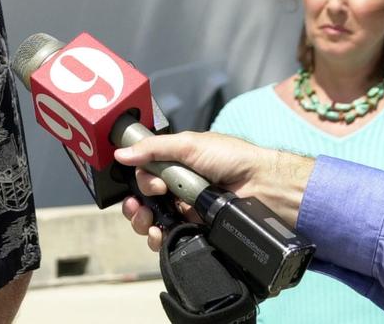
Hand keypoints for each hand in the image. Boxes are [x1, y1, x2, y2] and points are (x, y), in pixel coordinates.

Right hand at [115, 131, 314, 251]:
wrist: (262, 186)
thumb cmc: (231, 158)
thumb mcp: (189, 145)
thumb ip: (154, 149)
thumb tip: (121, 154)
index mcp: (176, 165)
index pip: (146, 175)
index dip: (141, 181)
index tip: (150, 185)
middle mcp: (179, 188)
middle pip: (145, 201)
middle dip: (136, 205)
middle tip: (142, 206)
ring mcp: (187, 211)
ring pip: (153, 221)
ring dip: (143, 222)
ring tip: (148, 222)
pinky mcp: (195, 231)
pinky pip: (169, 237)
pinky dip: (158, 238)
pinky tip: (159, 235)